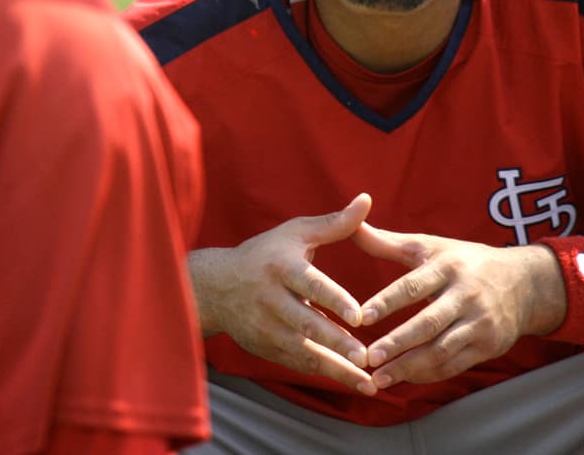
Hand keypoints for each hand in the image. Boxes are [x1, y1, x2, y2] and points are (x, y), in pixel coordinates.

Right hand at [189, 193, 377, 394]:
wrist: (215, 287)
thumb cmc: (265, 254)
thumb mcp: (295, 233)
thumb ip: (334, 223)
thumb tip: (367, 200)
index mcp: (281, 267)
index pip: (310, 285)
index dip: (334, 300)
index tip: (358, 316)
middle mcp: (271, 300)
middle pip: (306, 324)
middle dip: (335, 343)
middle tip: (366, 357)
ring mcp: (266, 328)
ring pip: (304, 351)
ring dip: (336, 368)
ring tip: (368, 382)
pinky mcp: (265, 348)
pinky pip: (297, 364)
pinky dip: (324, 374)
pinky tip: (352, 381)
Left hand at [353, 223, 564, 388]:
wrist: (524, 283)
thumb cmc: (465, 262)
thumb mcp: (431, 246)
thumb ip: (388, 243)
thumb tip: (352, 224)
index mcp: (448, 267)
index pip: (414, 286)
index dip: (387, 301)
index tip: (362, 316)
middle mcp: (465, 294)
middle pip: (428, 323)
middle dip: (398, 342)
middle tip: (368, 357)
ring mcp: (479, 322)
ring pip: (441, 349)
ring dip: (409, 366)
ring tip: (379, 377)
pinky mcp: (487, 346)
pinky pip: (454, 365)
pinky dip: (428, 375)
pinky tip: (404, 379)